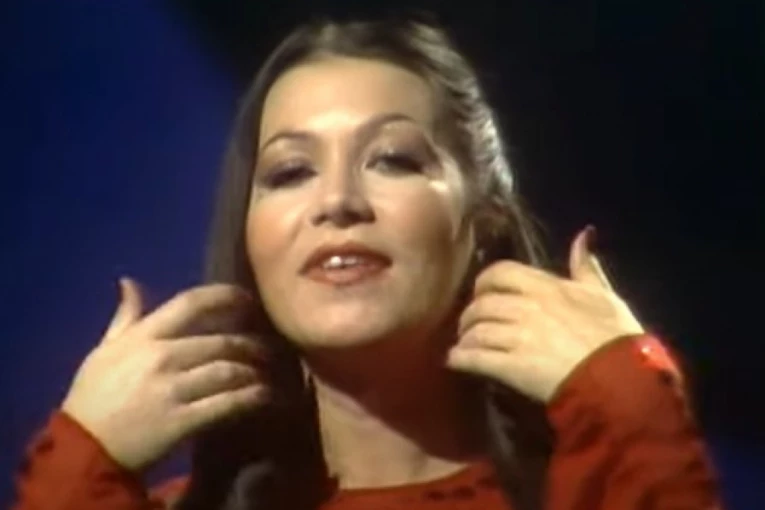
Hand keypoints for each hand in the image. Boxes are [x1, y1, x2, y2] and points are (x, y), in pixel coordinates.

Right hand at [61, 278, 269, 471]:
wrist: (82, 450)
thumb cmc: (93, 397)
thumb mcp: (103, 351)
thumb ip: (125, 317)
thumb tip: (129, 282)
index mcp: (144, 336)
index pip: (192, 303)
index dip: (227, 296)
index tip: (250, 300)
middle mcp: (161, 356)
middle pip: (222, 341)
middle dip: (252, 344)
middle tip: (270, 349)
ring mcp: (173, 389)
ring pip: (229, 370)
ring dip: (255, 371)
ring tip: (269, 374)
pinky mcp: (182, 421)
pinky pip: (227, 403)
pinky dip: (251, 398)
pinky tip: (265, 396)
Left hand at [446, 226, 643, 402]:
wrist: (622, 380)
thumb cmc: (618, 338)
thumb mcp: (605, 295)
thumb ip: (586, 267)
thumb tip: (583, 234)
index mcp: (547, 287)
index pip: (500, 272)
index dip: (485, 282)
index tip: (482, 293)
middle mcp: (526, 307)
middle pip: (481, 304)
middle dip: (471, 315)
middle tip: (469, 325)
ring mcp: (517, 337)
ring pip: (475, 330)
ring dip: (465, 338)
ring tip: (463, 345)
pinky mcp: (511, 367)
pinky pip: (475, 357)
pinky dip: (461, 358)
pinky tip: (457, 361)